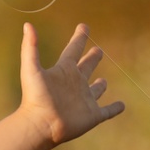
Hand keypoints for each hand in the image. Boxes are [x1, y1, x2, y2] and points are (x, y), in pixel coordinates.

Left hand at [17, 21, 124, 147]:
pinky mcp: (92, 116)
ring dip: (100, 86)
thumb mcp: (31, 69)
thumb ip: (30, 47)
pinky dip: (115, 108)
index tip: (83, 26)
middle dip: (92, 58)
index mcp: (63, 71)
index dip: (79, 38)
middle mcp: (75, 83)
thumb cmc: (35, 97)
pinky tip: (122, 105)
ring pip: (95, 91)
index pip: (73, 49)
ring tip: (104, 82)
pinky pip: (107, 111)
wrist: (41, 125)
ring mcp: (84, 100)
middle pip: (86, 67)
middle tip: (97, 50)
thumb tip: (27, 25)